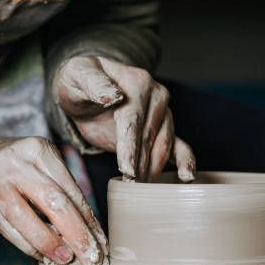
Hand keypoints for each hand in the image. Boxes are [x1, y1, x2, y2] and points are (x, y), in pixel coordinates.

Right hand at [0, 130, 108, 264]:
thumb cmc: (23, 165)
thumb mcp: (46, 162)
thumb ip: (66, 188)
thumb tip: (91, 229)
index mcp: (37, 151)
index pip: (69, 188)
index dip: (87, 217)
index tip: (100, 239)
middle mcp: (15, 167)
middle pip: (52, 203)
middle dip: (75, 233)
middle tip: (90, 255)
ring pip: (27, 223)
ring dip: (51, 245)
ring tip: (68, 260)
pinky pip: (12, 234)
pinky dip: (31, 248)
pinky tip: (46, 256)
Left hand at [52, 56, 195, 181]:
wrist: (88, 88)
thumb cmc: (79, 83)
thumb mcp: (77, 76)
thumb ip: (93, 84)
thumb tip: (112, 96)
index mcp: (138, 82)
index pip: (133, 119)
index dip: (129, 146)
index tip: (126, 169)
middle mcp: (157, 96)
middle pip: (149, 136)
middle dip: (139, 164)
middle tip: (129, 186)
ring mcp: (164, 113)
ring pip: (163, 145)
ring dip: (153, 169)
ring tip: (139, 188)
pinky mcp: (164, 128)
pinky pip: (179, 145)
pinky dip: (185, 161)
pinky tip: (187, 177)